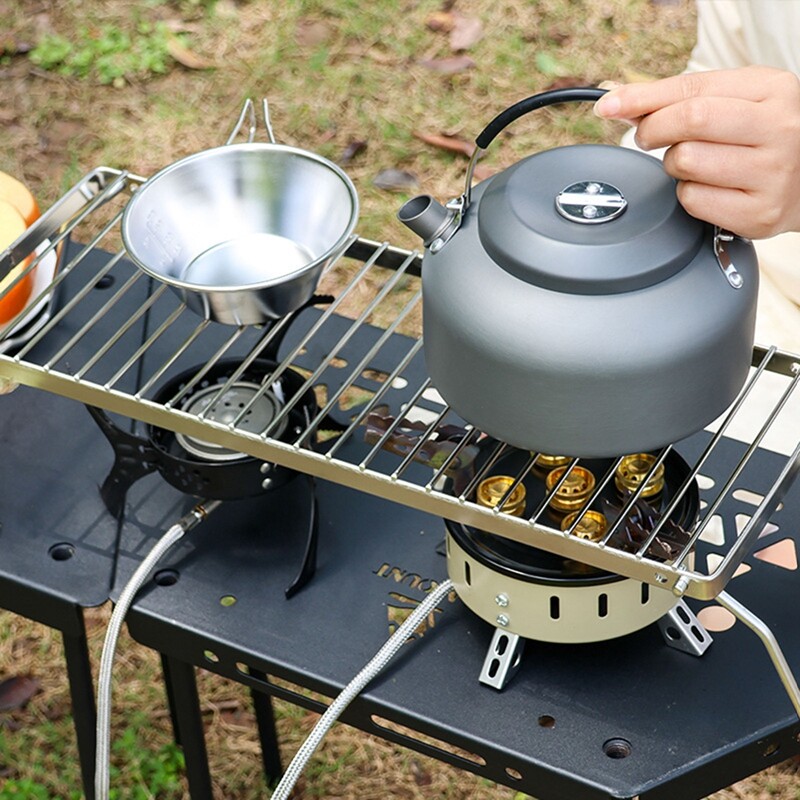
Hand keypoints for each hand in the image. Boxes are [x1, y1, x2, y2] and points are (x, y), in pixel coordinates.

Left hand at [593, 66, 799, 238]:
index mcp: (773, 90)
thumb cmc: (762, 137)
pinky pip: (694, 200)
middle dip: (654, 130)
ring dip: (675, 165)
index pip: (692, 89)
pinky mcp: (758, 213)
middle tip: (650, 137)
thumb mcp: (734, 101)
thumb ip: (679, 98)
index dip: (642, 99)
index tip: (610, 105)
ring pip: (687, 162)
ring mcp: (772, 174)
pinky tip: (708, 188)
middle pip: (689, 121)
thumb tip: (617, 101)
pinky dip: (687, 195)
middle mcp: (779, 129)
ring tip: (695, 163)